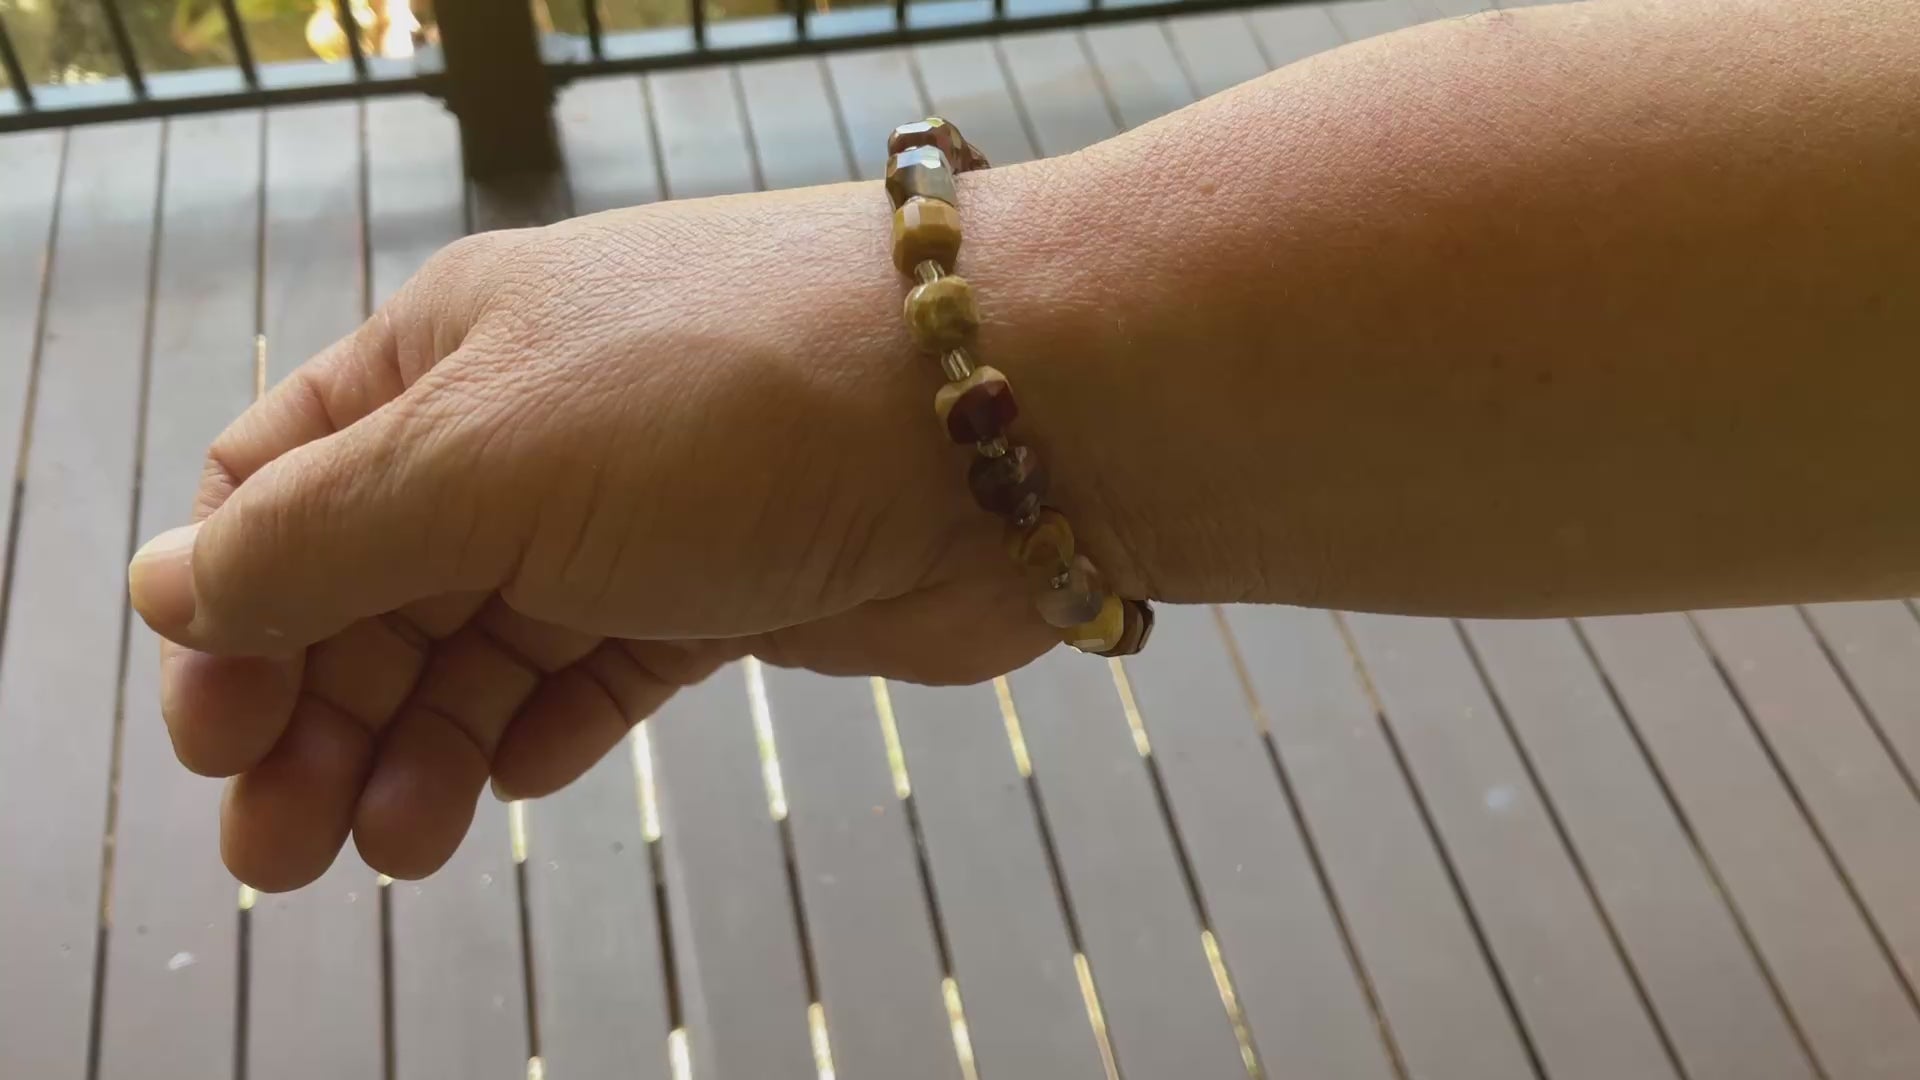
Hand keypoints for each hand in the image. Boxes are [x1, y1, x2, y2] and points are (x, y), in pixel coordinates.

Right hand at [127, 175, 1147, 891]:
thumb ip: (318, 535)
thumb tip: (169, 586)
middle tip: (276, 853)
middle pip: (373, 584)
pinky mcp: (722, 589)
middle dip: (314, 713)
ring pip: (481, 645)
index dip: (231, 613)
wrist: (1000, 419)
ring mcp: (632, 514)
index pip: (281, 487)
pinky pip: (596, 673)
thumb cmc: (730, 403)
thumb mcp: (481, 459)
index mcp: (448, 355)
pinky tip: (496, 788)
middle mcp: (530, 427)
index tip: (218, 734)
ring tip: (392, 848)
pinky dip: (539, 732)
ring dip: (416, 746)